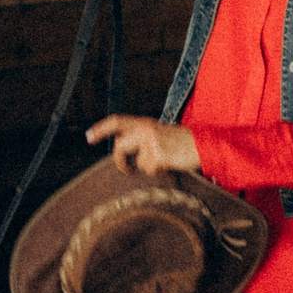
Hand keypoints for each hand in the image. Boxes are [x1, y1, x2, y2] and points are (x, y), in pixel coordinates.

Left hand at [85, 115, 201, 174]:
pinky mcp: (158, 154)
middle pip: (119, 146)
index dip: (101, 128)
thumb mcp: (159, 134)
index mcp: (145, 123)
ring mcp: (151, 141)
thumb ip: (140, 138)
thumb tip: (120, 148)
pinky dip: (157, 171)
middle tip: (125, 169)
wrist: (204, 145)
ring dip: (147, 167)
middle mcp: (146, 129)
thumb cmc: (182, 143)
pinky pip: (149, 169)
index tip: (88, 137)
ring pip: (136, 161)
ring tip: (162, 162)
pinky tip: (169, 164)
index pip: (117, 121)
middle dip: (119, 160)